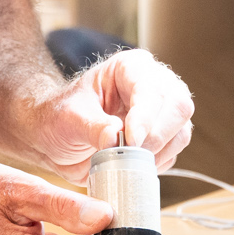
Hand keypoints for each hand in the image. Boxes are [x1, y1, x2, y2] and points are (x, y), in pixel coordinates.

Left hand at [26, 49, 194, 182]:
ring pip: (181, 132)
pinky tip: (131, 166)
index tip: (132, 140)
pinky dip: (156, 164)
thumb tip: (116, 139)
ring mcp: (161, 113)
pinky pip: (172, 153)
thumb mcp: (68, 118)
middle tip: (131, 153)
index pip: (152, 88)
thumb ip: (93, 127)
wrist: (52, 139)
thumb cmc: (58, 118)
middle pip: (179, 106)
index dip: (146, 115)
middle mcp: (153, 86)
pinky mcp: (161, 139)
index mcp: (130, 68)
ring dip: (158, 152)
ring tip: (126, 161)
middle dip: (157, 134)